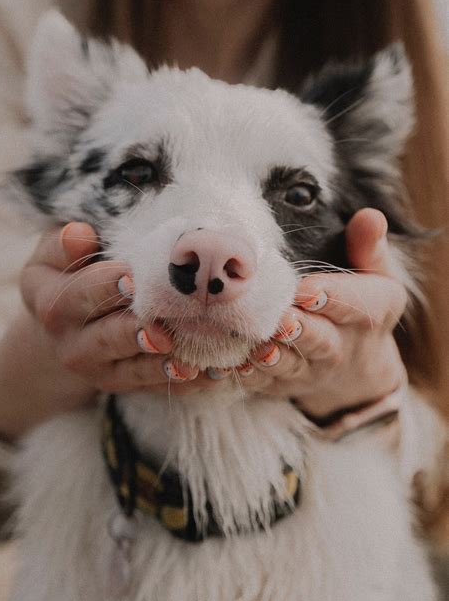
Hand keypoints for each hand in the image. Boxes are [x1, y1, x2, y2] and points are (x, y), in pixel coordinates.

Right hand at [0, 222, 199, 440]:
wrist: (65, 325)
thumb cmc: (68, 274)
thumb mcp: (53, 254)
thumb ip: (64, 244)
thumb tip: (80, 234)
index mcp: (54, 303)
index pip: (80, 294)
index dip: (106, 286)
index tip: (132, 278)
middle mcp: (72, 343)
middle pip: (107, 339)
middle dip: (136, 334)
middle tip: (162, 332)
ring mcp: (99, 369)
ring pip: (132, 371)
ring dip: (162, 368)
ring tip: (190, 364)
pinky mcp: (125, 384)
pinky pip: (156, 386)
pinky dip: (185, 383)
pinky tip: (212, 374)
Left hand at [222, 209, 407, 417]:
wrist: (357, 365)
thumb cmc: (359, 302)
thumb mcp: (375, 274)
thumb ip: (368, 246)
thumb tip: (370, 216)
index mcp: (369, 312)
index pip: (353, 304)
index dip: (330, 296)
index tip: (307, 289)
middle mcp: (342, 347)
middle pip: (320, 341)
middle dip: (299, 331)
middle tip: (280, 320)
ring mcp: (311, 370)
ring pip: (290, 366)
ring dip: (271, 358)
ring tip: (255, 348)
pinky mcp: (284, 385)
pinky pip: (264, 384)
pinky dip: (246, 377)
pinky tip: (226, 367)